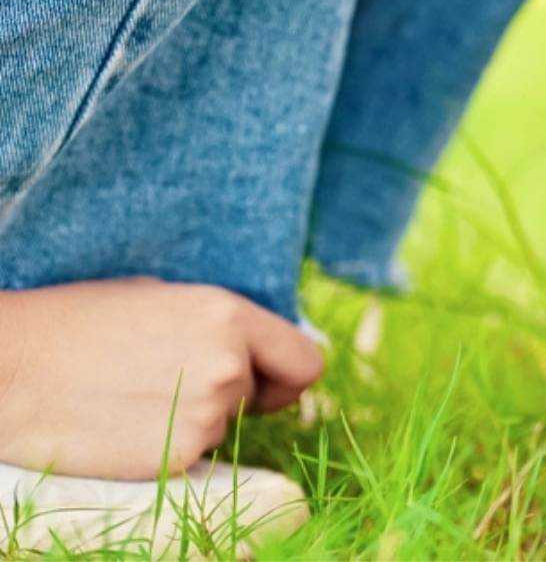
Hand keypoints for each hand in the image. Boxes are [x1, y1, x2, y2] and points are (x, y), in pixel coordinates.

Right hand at [0, 278, 323, 479]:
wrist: (12, 369)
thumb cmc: (81, 322)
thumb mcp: (165, 297)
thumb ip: (224, 324)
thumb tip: (263, 350)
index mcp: (229, 315)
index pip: (306, 362)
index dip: (289, 375)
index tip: (271, 382)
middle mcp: (230, 366)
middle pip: (260, 395)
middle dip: (230, 391)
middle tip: (167, 377)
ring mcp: (205, 415)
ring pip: (224, 425)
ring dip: (193, 415)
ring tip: (135, 394)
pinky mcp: (178, 458)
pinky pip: (193, 453)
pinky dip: (167, 444)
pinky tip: (125, 422)